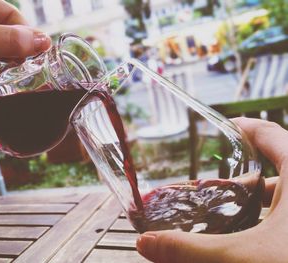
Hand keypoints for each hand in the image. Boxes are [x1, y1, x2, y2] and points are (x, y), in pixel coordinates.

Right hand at [137, 118, 287, 262]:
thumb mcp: (240, 258)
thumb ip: (189, 249)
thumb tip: (146, 244)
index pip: (268, 134)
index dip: (243, 127)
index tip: (223, 126)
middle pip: (271, 172)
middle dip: (236, 180)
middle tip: (208, 187)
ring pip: (278, 202)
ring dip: (250, 206)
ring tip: (221, 215)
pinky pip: (282, 223)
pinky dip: (263, 226)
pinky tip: (244, 240)